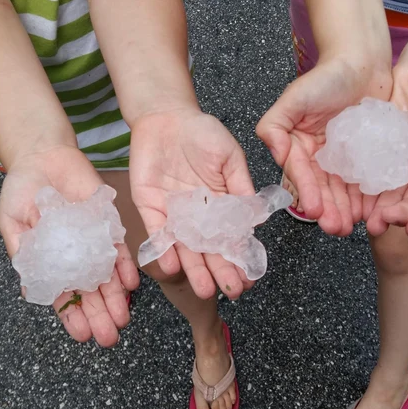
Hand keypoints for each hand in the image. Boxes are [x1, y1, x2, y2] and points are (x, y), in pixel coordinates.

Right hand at [0, 146, 139, 346]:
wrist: (42, 156)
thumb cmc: (21, 191)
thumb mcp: (13, 223)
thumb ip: (23, 254)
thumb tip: (31, 292)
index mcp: (50, 263)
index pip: (64, 298)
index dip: (72, 318)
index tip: (81, 336)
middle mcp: (75, 258)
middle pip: (90, 294)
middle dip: (99, 316)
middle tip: (109, 338)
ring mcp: (93, 243)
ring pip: (108, 279)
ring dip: (116, 300)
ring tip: (122, 320)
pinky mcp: (108, 225)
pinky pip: (120, 251)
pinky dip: (126, 268)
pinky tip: (130, 285)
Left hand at [129, 109, 256, 299]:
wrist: (165, 116)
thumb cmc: (202, 132)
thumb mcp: (230, 157)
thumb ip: (241, 186)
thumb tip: (257, 219)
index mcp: (220, 205)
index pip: (232, 238)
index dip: (240, 258)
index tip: (249, 278)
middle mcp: (197, 216)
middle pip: (209, 250)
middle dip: (220, 271)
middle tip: (230, 292)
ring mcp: (173, 214)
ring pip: (185, 248)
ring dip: (194, 269)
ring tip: (205, 290)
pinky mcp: (150, 207)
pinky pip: (157, 232)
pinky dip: (164, 248)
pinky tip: (173, 265)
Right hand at [257, 58, 391, 235]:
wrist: (362, 63)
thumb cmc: (326, 76)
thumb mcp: (294, 97)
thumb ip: (275, 124)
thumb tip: (272, 150)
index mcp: (298, 146)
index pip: (302, 174)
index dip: (308, 193)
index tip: (314, 211)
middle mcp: (318, 156)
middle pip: (322, 188)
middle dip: (328, 210)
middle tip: (336, 228)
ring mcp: (342, 159)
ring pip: (343, 190)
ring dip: (345, 211)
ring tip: (350, 228)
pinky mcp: (365, 158)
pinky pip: (365, 181)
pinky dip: (367, 199)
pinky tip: (370, 213)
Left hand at [364, 61, 407, 237]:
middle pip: (407, 201)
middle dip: (394, 216)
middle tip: (378, 226)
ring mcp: (397, 163)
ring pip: (385, 191)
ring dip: (375, 207)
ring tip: (363, 220)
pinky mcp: (377, 151)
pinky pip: (368, 171)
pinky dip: (360, 184)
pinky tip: (350, 196)